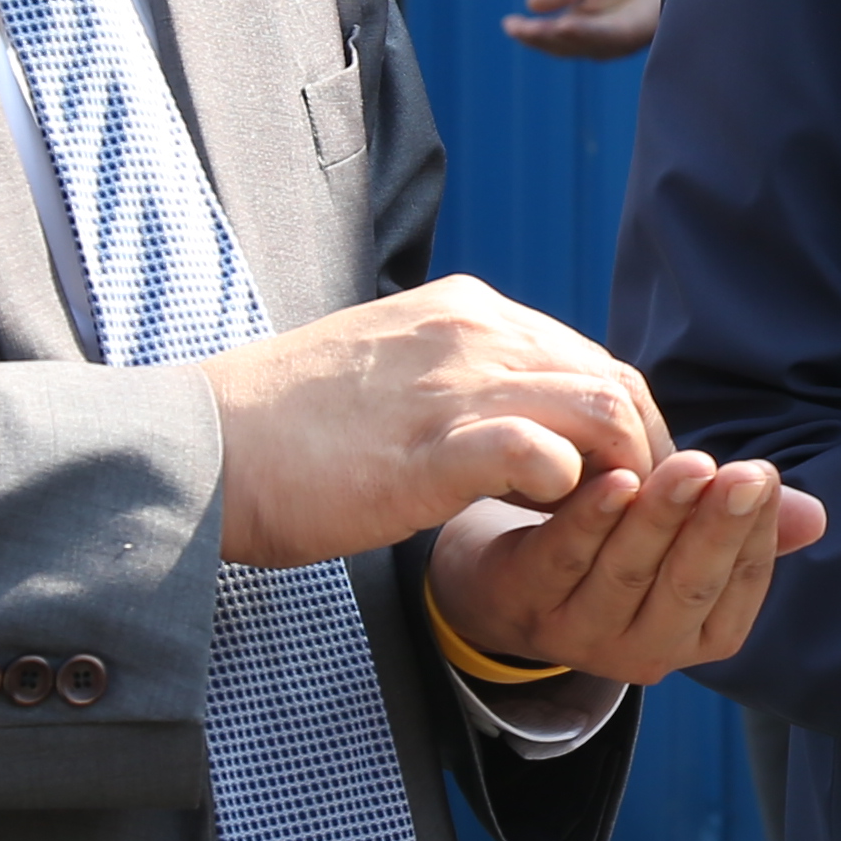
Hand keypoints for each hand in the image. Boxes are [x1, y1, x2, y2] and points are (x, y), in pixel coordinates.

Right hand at [203, 277, 668, 565]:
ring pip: (596, 408)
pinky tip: (546, 524)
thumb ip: (457, 381)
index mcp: (464, 311)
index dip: (619, 425)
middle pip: (610, 381)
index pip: (587, 357)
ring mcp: (452, 385)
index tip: (613, 483)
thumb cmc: (288, 428)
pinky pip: (538, 452)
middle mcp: (471, 331)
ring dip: (617, 476)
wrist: (202, 447)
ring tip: (600, 530)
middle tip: (630, 517)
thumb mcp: (390, 372)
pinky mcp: (428, 450)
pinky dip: (567, 489)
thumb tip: (518, 427)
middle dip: (639, 452)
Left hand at [429, 449, 828, 681]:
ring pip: (628, 572)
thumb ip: (745, 529)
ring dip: (663, 517)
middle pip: (689, 586)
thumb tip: (816, 516)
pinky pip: (564, 560)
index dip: (756, 531)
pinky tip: (616, 481)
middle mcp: (647, 649)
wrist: (513, 577)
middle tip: (745, 474)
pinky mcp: (525, 603)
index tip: (763, 475)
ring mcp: (581, 634)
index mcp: (700, 635)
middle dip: (719, 527)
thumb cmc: (620, 550)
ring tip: (691, 466)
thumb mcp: (684, 542)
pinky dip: (592, 519)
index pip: (741, 583)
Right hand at [501, 0, 664, 59]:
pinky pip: (603, 37)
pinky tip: (566, 24)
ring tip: (531, 28)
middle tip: (514, 27)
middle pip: (559, 44)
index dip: (529, 32)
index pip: (550, 35)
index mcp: (580, 27)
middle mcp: (594, 41)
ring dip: (554, 36)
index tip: (509, 24)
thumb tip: (531, 3)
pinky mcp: (631, 36)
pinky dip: (584, 33)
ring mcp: (612, 43)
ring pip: (577, 43)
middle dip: (536, 36)